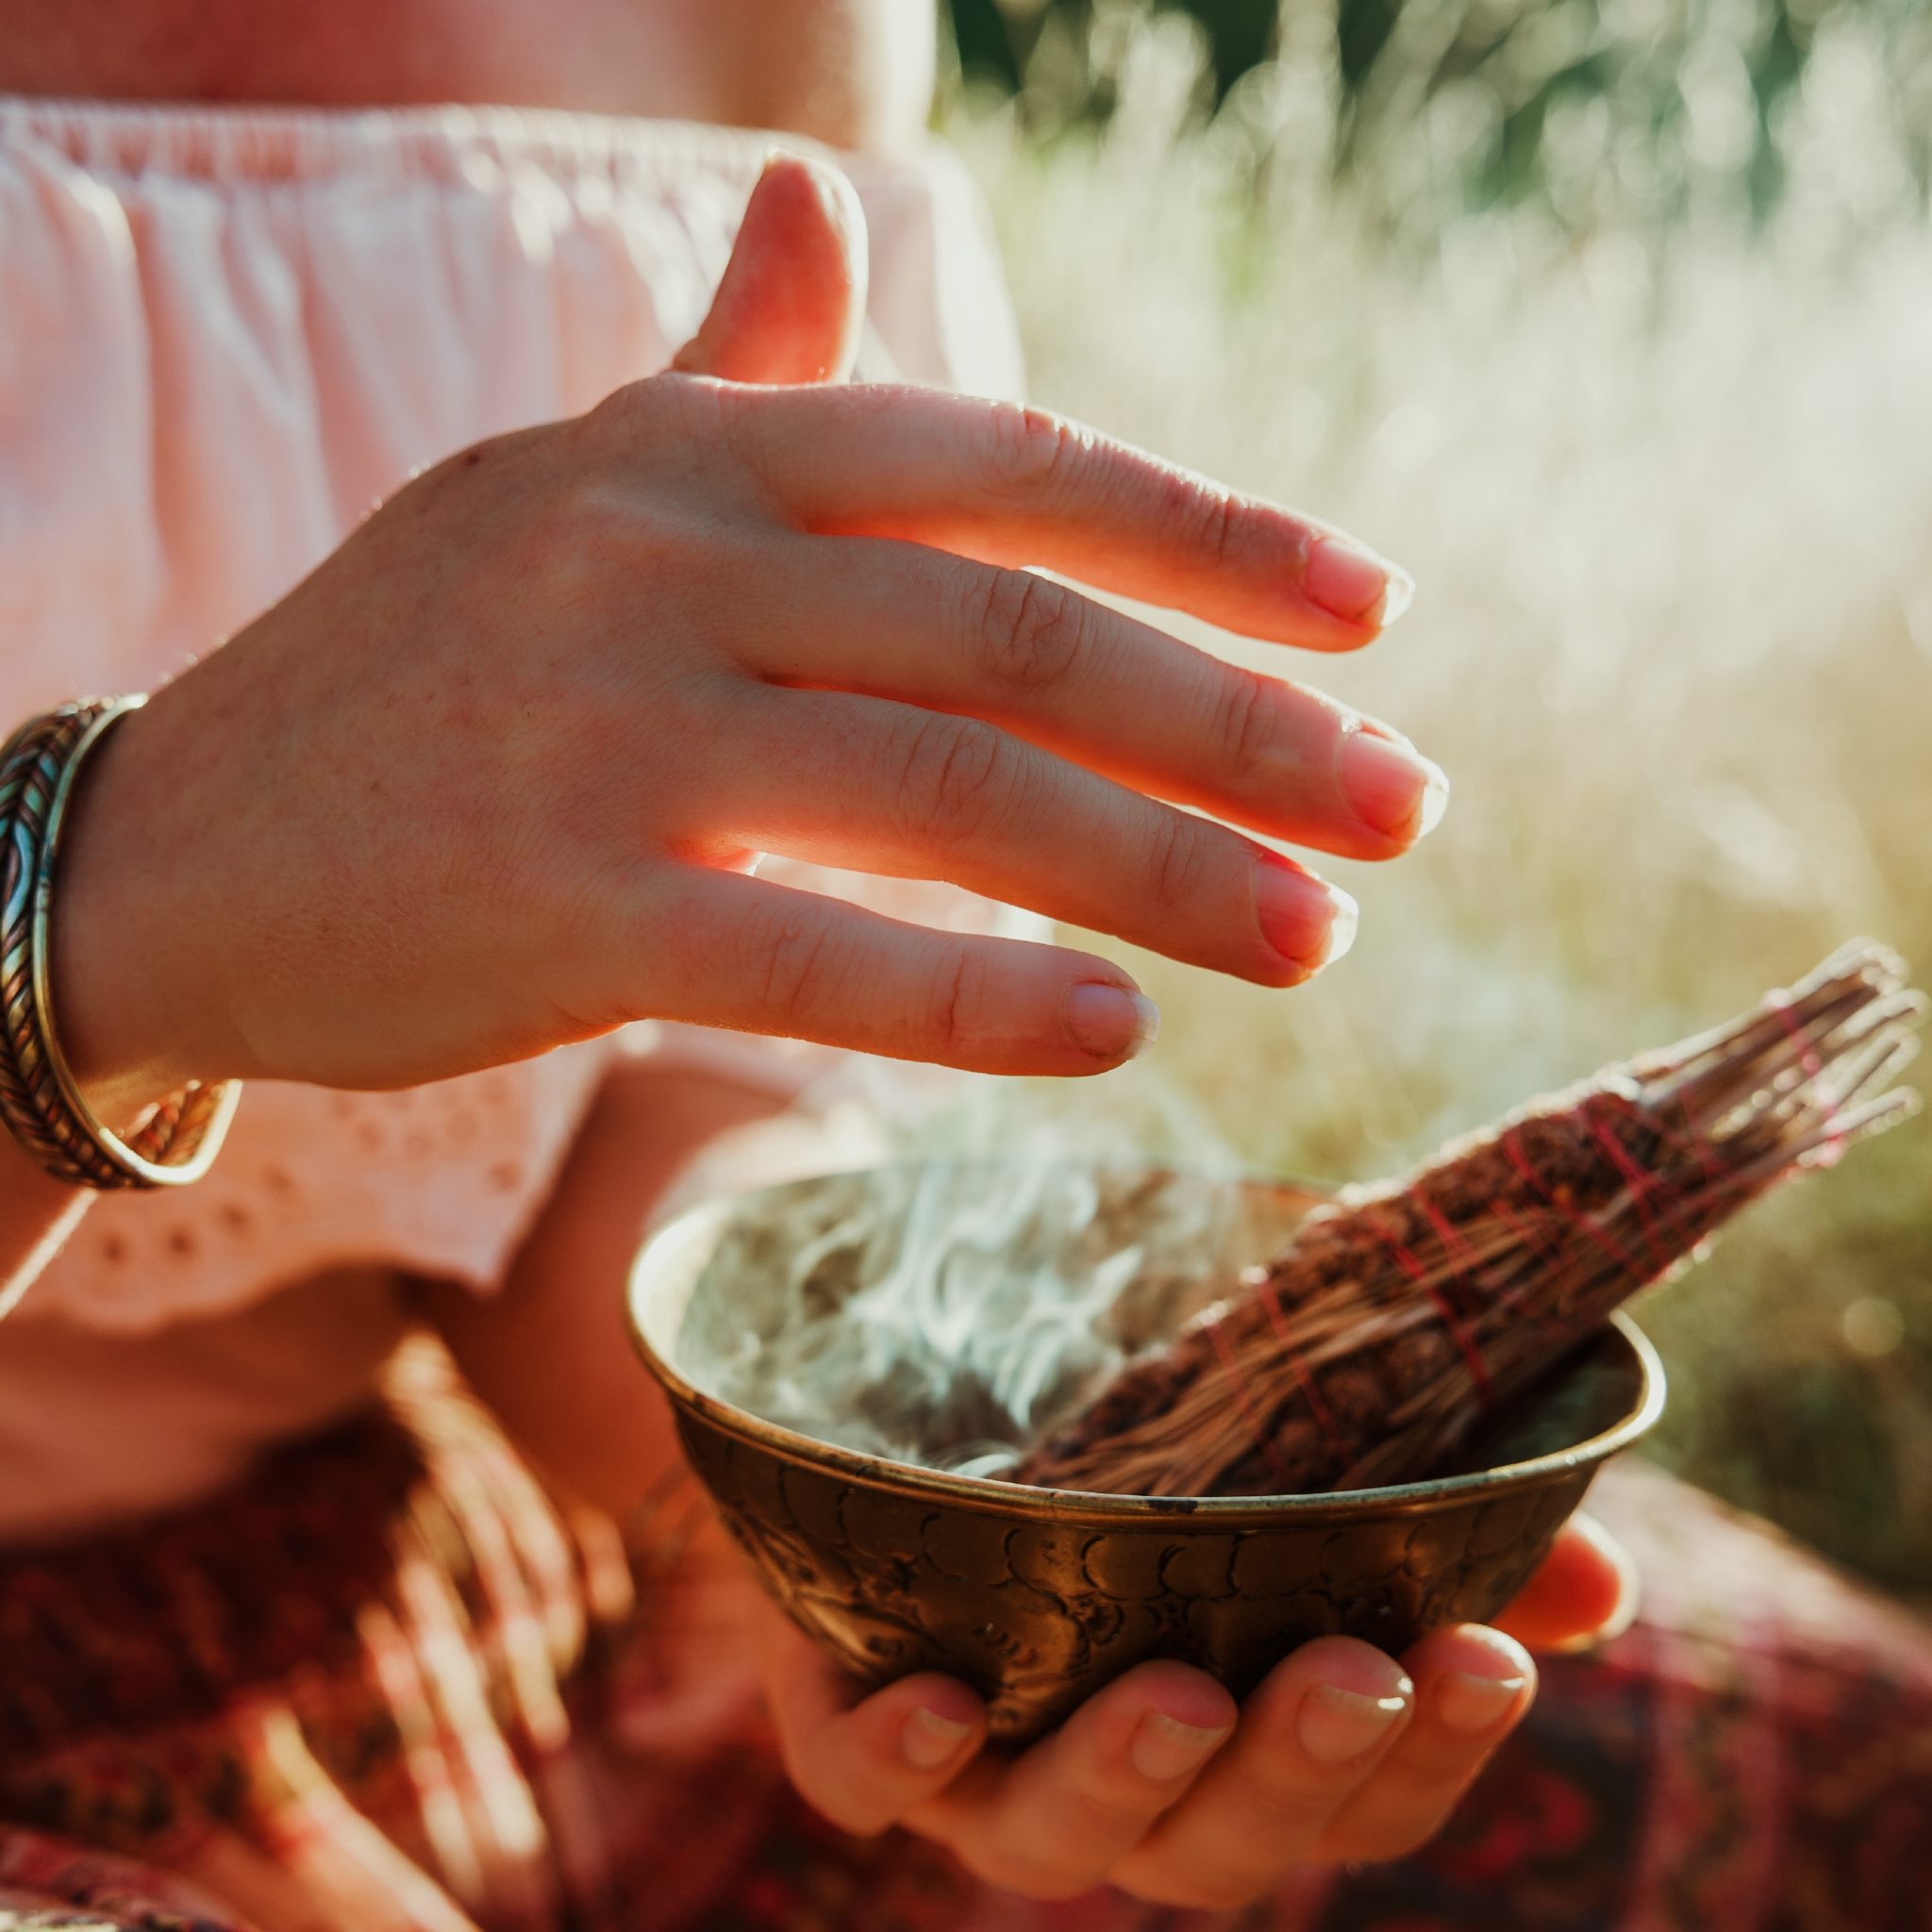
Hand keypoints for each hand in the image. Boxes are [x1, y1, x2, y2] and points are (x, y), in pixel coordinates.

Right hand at [56, 156, 1439, 1116]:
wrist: (174, 838)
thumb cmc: (416, 668)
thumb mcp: (568, 484)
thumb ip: (725, 370)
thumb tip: (824, 206)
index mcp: (689, 451)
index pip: (1001, 471)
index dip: (1205, 538)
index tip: (1370, 618)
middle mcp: (659, 559)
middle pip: (1014, 631)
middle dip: (1234, 727)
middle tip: (1406, 806)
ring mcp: (601, 730)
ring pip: (943, 790)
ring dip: (1158, 869)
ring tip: (1318, 939)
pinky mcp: (553, 907)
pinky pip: (803, 952)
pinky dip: (974, 996)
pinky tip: (1120, 1030)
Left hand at [763, 1513, 1635, 1906]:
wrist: (931, 1394)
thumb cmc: (1148, 1450)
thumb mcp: (1297, 1447)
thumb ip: (1436, 1511)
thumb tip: (1596, 1584)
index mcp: (1241, 1741)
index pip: (1361, 1796)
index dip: (1433, 1749)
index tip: (1492, 1655)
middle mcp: (1120, 1777)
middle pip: (1219, 1841)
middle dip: (1296, 1766)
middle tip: (1355, 1668)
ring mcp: (983, 1760)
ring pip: (1052, 1833)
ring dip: (1126, 1773)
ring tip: (1183, 1692)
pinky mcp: (849, 1713)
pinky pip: (855, 1771)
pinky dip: (898, 1754)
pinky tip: (943, 1704)